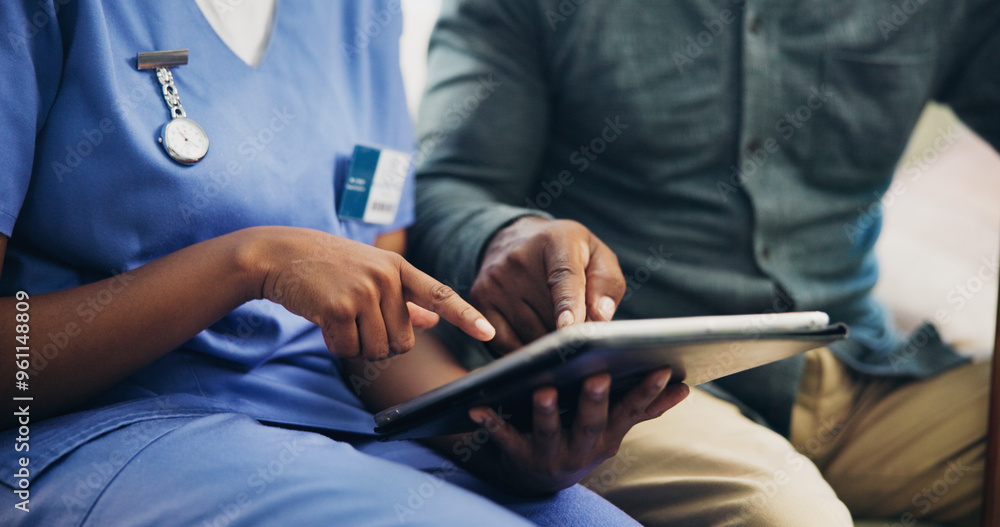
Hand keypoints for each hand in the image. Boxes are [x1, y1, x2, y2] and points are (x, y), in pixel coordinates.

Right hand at [246, 226, 494, 359]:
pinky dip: (335, 345)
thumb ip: (404, 299)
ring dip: (356, 345)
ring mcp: (364, 291)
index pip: (440, 293)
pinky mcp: (339, 307)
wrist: (279, 254)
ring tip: (339, 316)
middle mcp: (387, 277)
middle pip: (403, 341)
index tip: (489, 332)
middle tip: (355, 319)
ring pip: (376, 350)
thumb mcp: (371, 273)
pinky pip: (348, 350)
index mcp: (399, 267)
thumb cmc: (327, 266)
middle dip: (379, 341)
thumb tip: (433, 320)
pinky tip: (323, 321)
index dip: (465, 316)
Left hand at [467, 368, 687, 494]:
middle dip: (594, 400)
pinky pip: (503, 439)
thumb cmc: (581, 437)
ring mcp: (550, 454)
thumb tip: (685, 388)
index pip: (630, 411)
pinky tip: (478, 409)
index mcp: (607, 436)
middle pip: (590, 422)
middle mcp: (582, 448)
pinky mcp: (518, 456)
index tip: (662, 368)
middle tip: (596, 375)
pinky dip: (491, 424)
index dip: (646, 392)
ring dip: (546, 411)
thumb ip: (645, 408)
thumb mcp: (614, 427)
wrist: (538, 478)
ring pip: (548, 431)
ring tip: (543, 389)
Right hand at [472, 217, 624, 353]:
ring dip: (549, 342)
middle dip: (569, 334)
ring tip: (556, 327)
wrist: (512, 238)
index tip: (570, 327)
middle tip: (580, 331)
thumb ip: (607, 283)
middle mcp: (519, 259)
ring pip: (530, 333)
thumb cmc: (564, 252)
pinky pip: (505, 342)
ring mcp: (496, 281)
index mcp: (555, 242)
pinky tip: (535, 337)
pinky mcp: (480, 299)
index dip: (568, 305)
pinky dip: (524, 349)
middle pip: (549, 315)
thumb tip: (600, 317)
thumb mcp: (595, 254)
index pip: (563, 278)